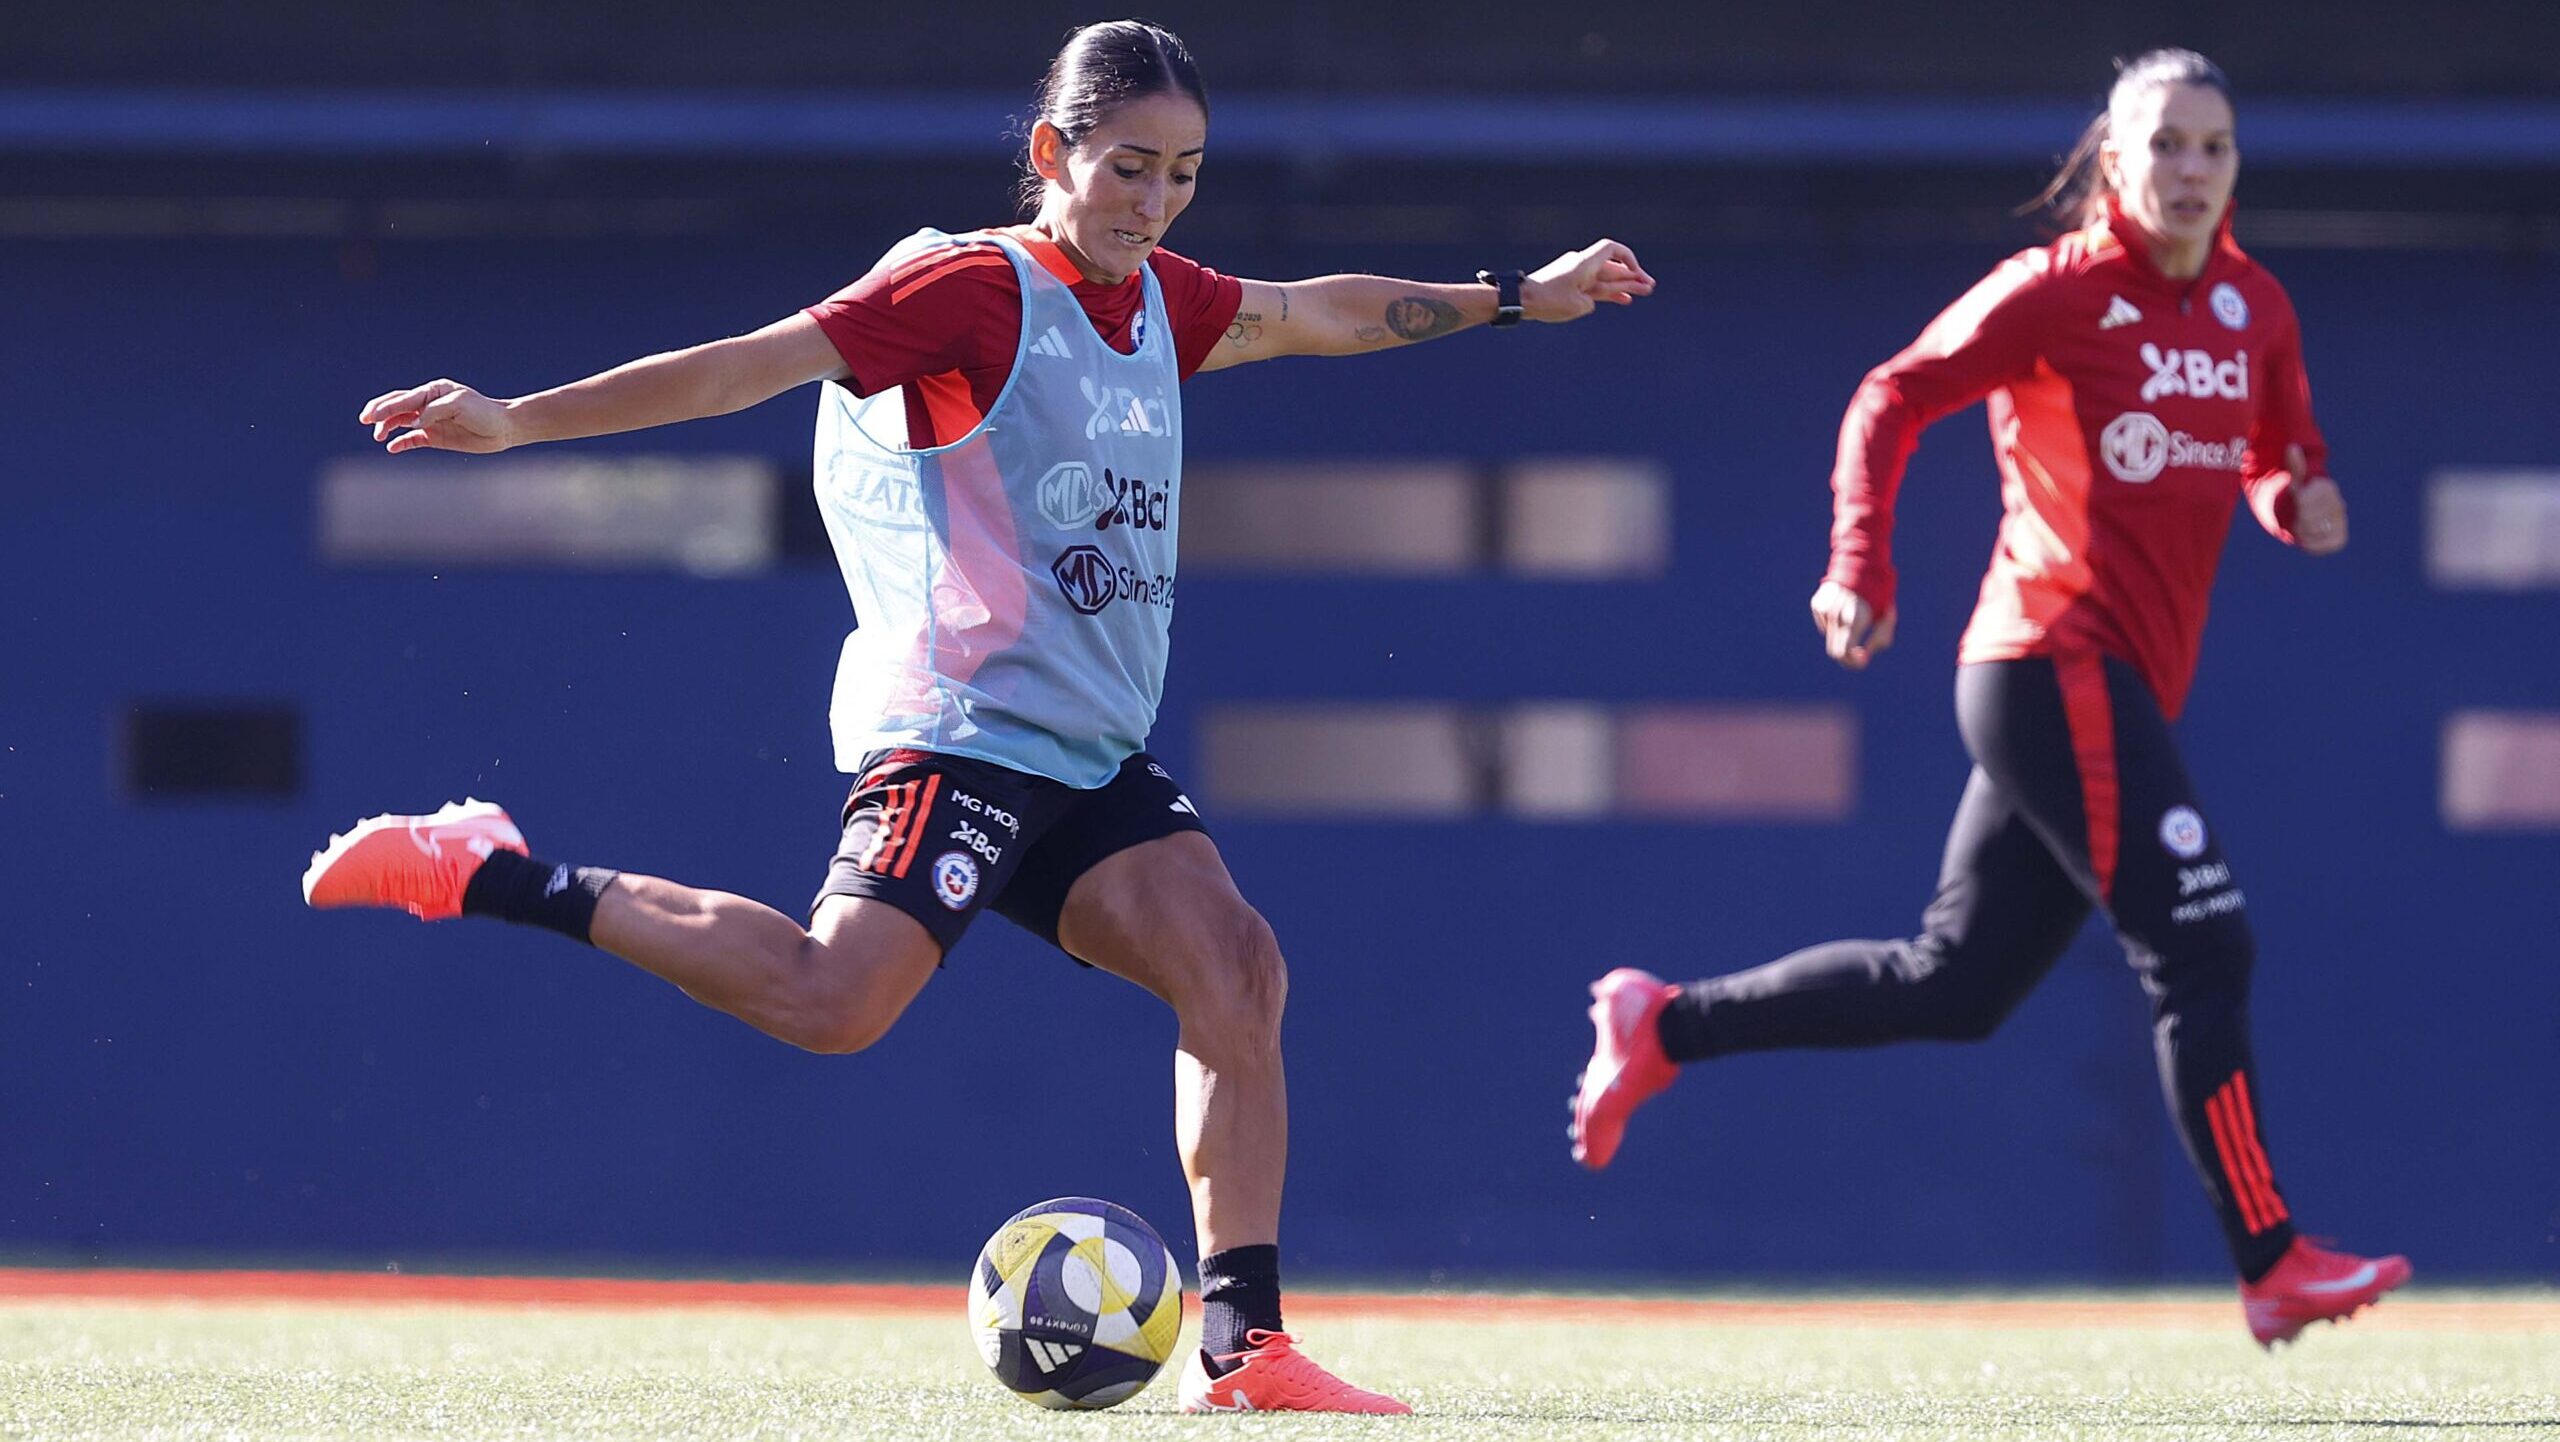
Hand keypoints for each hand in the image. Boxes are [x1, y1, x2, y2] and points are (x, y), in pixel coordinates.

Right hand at [360, 380, 516, 454]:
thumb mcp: (459, 405)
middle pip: (397, 407)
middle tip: (364, 421)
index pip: (405, 398)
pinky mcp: (436, 437)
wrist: (504, 428)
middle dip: (379, 413)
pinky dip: (401, 443)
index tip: (371, 416)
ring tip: (378, 437)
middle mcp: (429, 404)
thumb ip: (434, 411)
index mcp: (433, 392)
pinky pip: (413, 439)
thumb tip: (414, 422)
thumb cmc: (484, 412)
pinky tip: (392, 448)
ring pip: (401, 422)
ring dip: (387, 428)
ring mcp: (431, 421)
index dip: (386, 407)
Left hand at [1522, 239, 1655, 321]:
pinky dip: (1608, 292)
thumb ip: (1592, 299)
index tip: (1636, 274)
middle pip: (1612, 267)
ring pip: (1606, 279)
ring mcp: (1576, 275)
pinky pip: (1594, 286)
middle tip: (1649, 286)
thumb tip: (1591, 299)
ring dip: (1623, 285)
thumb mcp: (1578, 305)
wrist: (1521, 300)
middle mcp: (1582, 265)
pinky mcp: (1570, 285)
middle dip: (1632, 277)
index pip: (1612, 249)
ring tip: (1643, 293)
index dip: (1628, 259)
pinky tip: (1623, 299)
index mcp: (1585, 263)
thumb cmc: (1548, 300)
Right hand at [1810, 580, 1896, 669]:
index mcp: (1856, 617)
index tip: (1863, 659)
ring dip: (1844, 634)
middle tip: (1860, 652)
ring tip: (1856, 617)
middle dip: (1848, 656)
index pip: (1845, 652)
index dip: (1853, 662)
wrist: (1860, 561)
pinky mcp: (1817, 604)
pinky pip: (1825, 624)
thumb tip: (1862, 659)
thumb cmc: (1878, 592)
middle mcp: (1836, 613)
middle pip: (1835, 650)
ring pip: (1831, 636)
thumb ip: (1879, 638)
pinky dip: (1836, 623)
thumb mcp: (1886, 617)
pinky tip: (1844, 607)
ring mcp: (1824, 609)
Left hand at [2283, 444, 2347, 555]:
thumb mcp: (2294, 483)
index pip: (2304, 500)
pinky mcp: (2340, 539)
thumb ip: (2294, 467)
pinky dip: (2309, 543)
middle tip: (2297, 516)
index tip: (2297, 501)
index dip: (2296, 504)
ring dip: (2300, 530)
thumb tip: (2292, 448)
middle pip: (2306, 516)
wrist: (2307, 518)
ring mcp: (2341, 522)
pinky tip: (2308, 537)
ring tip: (2302, 525)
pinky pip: (2320, 545)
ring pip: (2310, 530)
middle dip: (2295, 517)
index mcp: (2327, 488)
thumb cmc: (2297, 497)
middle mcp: (2338, 504)